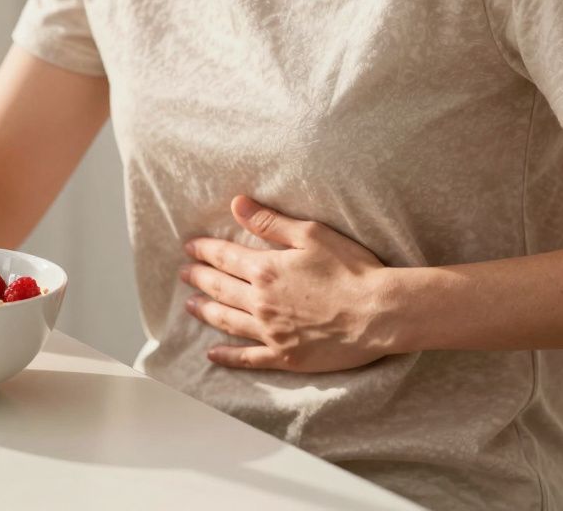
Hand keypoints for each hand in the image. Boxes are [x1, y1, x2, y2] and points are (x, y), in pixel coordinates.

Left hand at [180, 196, 395, 372]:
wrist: (379, 314)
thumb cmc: (352, 270)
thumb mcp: (311, 235)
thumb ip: (270, 221)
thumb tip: (236, 204)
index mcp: (265, 270)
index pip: (224, 257)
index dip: (204, 251)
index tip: (189, 248)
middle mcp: (260, 302)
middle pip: (220, 288)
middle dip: (199, 278)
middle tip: (183, 274)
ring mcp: (270, 332)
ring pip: (227, 321)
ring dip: (206, 311)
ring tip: (190, 306)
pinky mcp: (284, 356)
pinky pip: (247, 358)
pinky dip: (227, 357)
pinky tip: (213, 354)